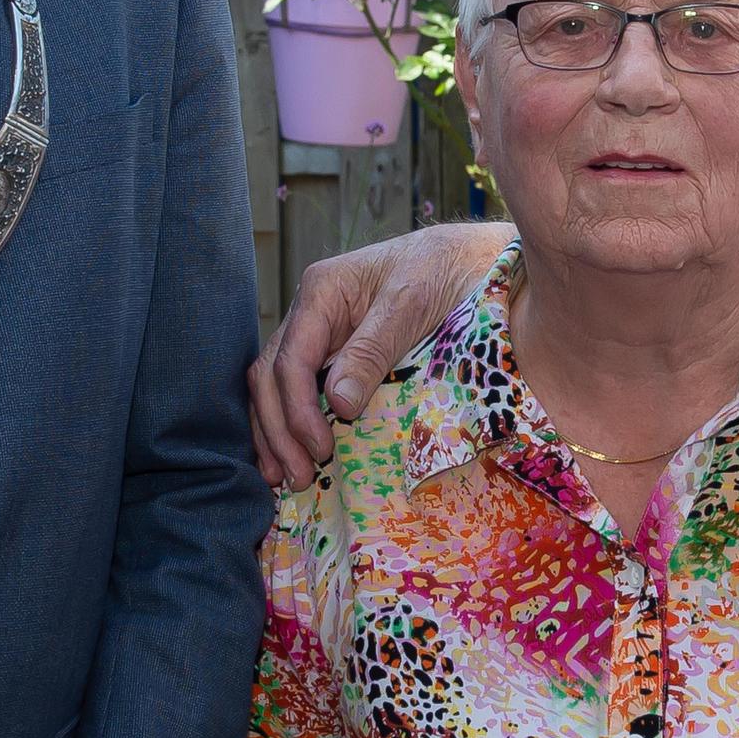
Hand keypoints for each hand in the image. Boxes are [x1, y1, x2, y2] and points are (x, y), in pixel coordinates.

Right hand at [249, 223, 511, 486]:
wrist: (468, 260)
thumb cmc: (441, 272)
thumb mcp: (411, 305)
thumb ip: (372, 350)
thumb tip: (336, 403)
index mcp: (321, 291)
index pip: (291, 358)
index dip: (297, 409)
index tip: (318, 448)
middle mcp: (310, 313)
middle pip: (271, 375)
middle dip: (278, 430)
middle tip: (296, 476)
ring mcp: (317, 333)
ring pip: (274, 386)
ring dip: (275, 433)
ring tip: (284, 477)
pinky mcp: (331, 353)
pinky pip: (297, 389)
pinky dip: (290, 422)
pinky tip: (292, 453)